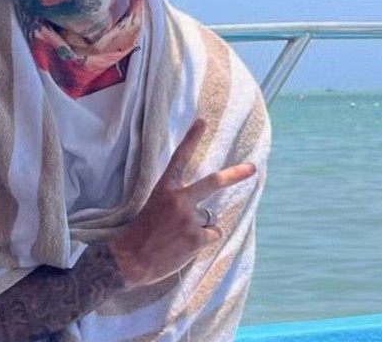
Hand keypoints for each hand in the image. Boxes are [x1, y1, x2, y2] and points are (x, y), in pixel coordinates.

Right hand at [107, 119, 256, 288]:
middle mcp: (178, 200)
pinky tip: (183, 247)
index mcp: (163, 189)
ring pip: (209, 220)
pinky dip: (202, 242)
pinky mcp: (197, 238)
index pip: (179, 159)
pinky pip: (212, 235)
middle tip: (252, 168)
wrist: (130, 259)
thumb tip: (208, 215)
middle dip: (235, 175)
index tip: (202, 121)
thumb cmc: (141, 234)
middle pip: (212, 182)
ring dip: (199, 229)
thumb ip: (177, 204)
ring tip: (178, 238)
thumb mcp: (154, 209)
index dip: (191, 139)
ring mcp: (188, 218)